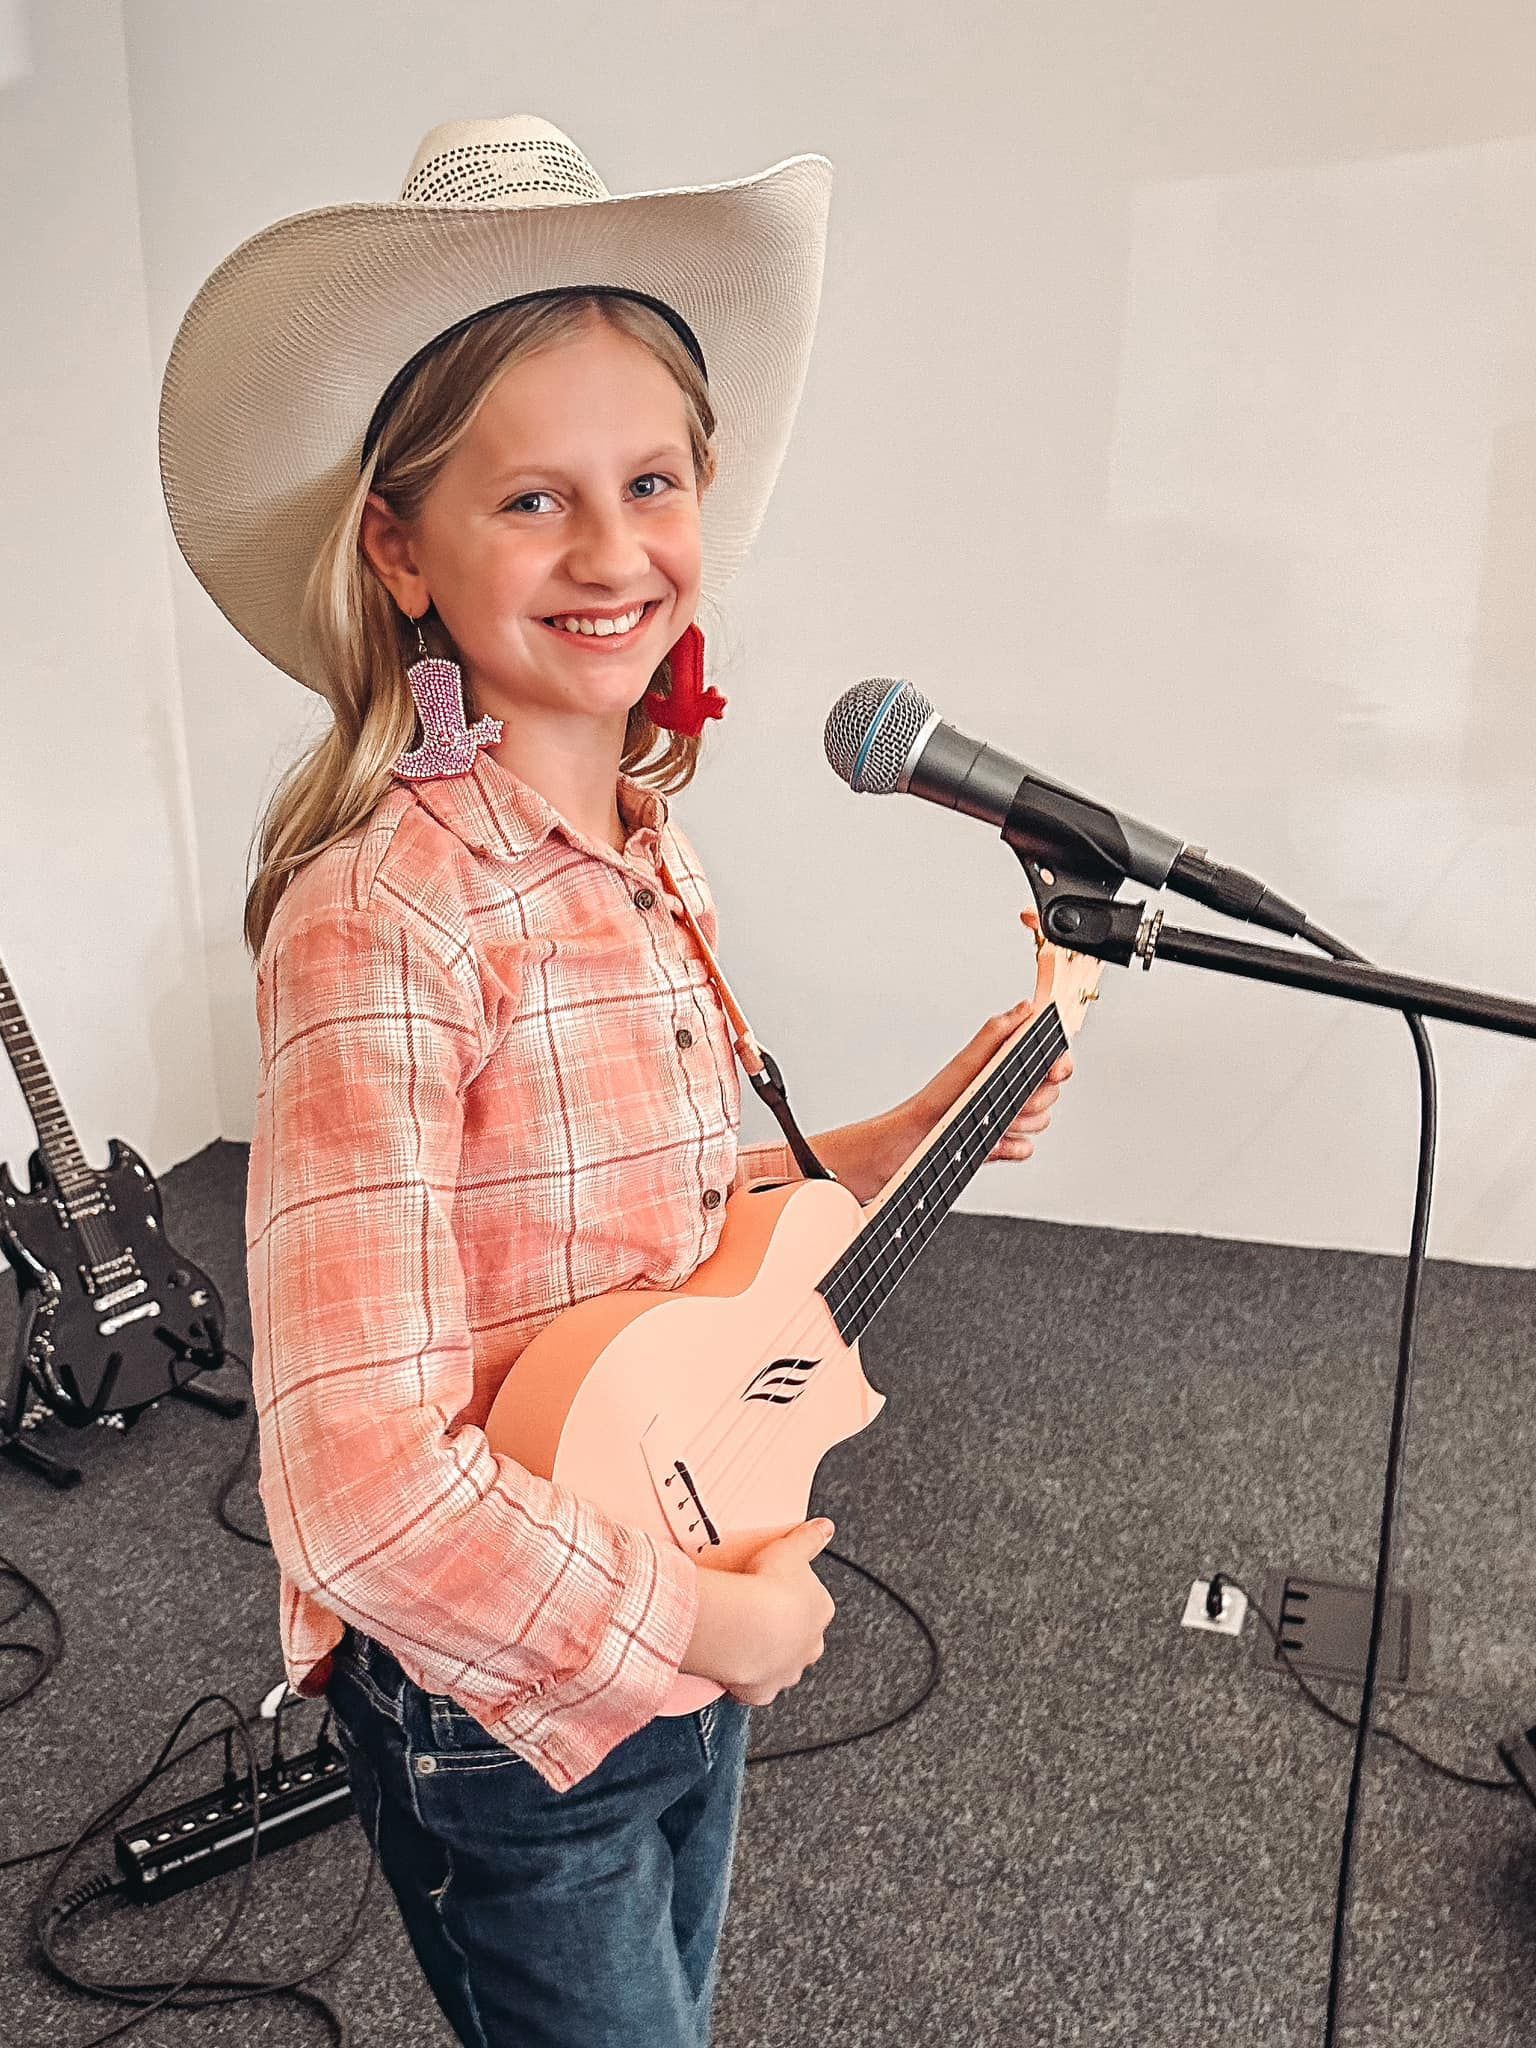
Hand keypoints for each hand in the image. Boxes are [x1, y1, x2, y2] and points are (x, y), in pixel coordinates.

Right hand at [680, 1519, 837, 1706]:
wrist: (747, 1624)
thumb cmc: (769, 1585)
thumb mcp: (791, 1549)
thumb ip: (809, 1538)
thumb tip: (826, 1527)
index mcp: (820, 1610)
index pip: (814, 1605)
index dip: (793, 1599)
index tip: (775, 1592)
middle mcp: (810, 1645)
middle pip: (802, 1639)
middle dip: (786, 1633)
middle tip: (760, 1618)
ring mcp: (787, 1670)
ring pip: (782, 1666)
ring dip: (767, 1657)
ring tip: (744, 1642)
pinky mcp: (763, 1691)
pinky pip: (756, 1690)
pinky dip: (747, 1683)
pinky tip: (734, 1671)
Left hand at [895, 919, 1072, 1165]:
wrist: (914, 1140)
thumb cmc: (936, 1098)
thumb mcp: (968, 1060)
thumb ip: (997, 1032)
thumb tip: (1025, 1007)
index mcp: (1005, 1065)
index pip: (1051, 1061)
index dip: (1059, 1065)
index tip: (1053, 1070)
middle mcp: (1009, 1089)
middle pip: (1051, 1093)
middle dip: (1034, 1098)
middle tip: (1007, 1099)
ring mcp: (1007, 1117)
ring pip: (1042, 1121)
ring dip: (1021, 1123)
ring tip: (992, 1121)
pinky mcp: (1002, 1145)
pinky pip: (1027, 1148)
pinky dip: (1013, 1147)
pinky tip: (994, 1142)